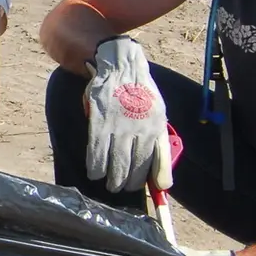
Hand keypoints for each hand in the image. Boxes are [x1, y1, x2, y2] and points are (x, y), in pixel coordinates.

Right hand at [84, 36, 167, 192]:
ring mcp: (118, 126)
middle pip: (134, 166)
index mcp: (156, 126)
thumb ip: (159, 143)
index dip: (153, 179)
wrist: (122, 67)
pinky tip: (94, 173)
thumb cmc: (141, 93)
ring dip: (112, 179)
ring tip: (110, 185)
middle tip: (122, 188)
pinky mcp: (99, 123)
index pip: (156, 161)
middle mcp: (139, 129)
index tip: (150, 189)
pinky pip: (96, 151)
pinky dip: (95, 166)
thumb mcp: (159, 114)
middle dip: (127, 183)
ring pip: (115, 163)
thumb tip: (161, 174)